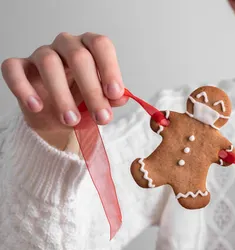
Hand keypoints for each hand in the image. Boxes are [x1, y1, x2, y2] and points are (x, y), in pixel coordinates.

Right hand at [1, 32, 127, 149]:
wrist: (56, 118)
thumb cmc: (82, 102)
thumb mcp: (101, 102)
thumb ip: (111, 98)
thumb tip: (122, 97)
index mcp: (90, 47)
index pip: (101, 45)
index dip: (109, 68)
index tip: (114, 94)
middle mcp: (66, 45)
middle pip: (79, 56)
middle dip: (92, 90)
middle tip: (101, 117)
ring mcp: (40, 54)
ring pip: (49, 63)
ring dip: (62, 95)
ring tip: (71, 120)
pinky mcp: (18, 67)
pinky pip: (13, 69)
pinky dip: (23, 88)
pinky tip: (36, 107)